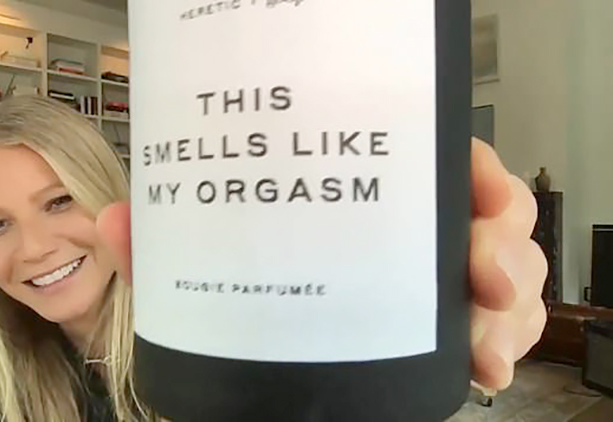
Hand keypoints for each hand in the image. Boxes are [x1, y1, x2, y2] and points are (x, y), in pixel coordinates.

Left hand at [95, 138, 549, 391]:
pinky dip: (506, 344)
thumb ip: (166, 253)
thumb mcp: (200, 283)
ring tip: (487, 339)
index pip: (428, 161)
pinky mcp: (439, 336)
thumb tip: (119, 219)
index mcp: (353, 204)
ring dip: (511, 302)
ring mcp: (428, 288)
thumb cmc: (235, 321)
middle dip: (502, 244)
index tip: (480, 190)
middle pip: (486, 216)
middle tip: (485, 279)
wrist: (256, 394)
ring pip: (509, 273)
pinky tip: (489, 368)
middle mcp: (402, 238)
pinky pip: (501, 328)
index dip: (467, 168)